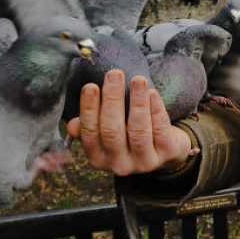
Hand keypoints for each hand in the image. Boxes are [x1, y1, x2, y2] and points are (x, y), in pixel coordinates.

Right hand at [66, 69, 198, 175]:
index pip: (90, 134)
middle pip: (112, 131)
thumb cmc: (129, 135)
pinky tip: (152, 93)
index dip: (89, 110)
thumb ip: (90, 127)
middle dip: (113, 100)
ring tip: (138, 79)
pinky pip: (160, 129)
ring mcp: (144, 161)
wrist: (165, 151)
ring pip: (138, 131)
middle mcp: (119, 164)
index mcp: (99, 158)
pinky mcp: (167, 153)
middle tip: (114, 74)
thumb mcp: (107, 134)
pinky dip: (156, 109)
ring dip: (138, 102)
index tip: (91, 86)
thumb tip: (72, 125)